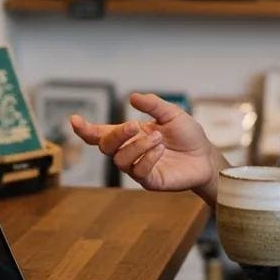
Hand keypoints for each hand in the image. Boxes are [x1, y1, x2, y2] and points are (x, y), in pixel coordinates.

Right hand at [70, 92, 221, 195]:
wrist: (205, 155)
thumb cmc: (186, 134)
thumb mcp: (171, 113)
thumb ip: (152, 104)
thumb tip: (132, 97)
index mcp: (130, 134)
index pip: (101, 133)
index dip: (85, 129)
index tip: (74, 119)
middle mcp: (130, 151)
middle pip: (106, 147)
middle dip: (115, 135)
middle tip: (133, 125)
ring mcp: (138, 168)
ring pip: (120, 161)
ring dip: (137, 146)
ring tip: (159, 138)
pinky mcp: (150, 181)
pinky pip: (139, 172)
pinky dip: (148, 158)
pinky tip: (161, 150)